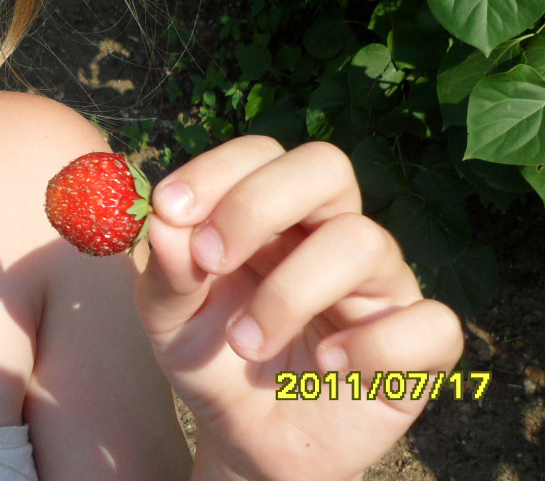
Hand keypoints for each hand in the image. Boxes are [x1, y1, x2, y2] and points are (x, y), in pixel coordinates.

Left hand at [134, 137, 463, 480]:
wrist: (246, 442)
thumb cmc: (212, 360)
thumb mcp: (170, 321)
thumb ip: (167, 272)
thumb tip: (164, 222)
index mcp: (273, 212)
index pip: (262, 154)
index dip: (217, 172)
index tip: (170, 210)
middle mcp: (331, 231)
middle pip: (326, 166)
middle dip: (258, 204)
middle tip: (211, 260)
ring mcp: (381, 284)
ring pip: (363, 241)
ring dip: (291, 293)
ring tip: (246, 343)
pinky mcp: (420, 346)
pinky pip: (431, 324)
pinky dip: (373, 347)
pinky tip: (328, 367)